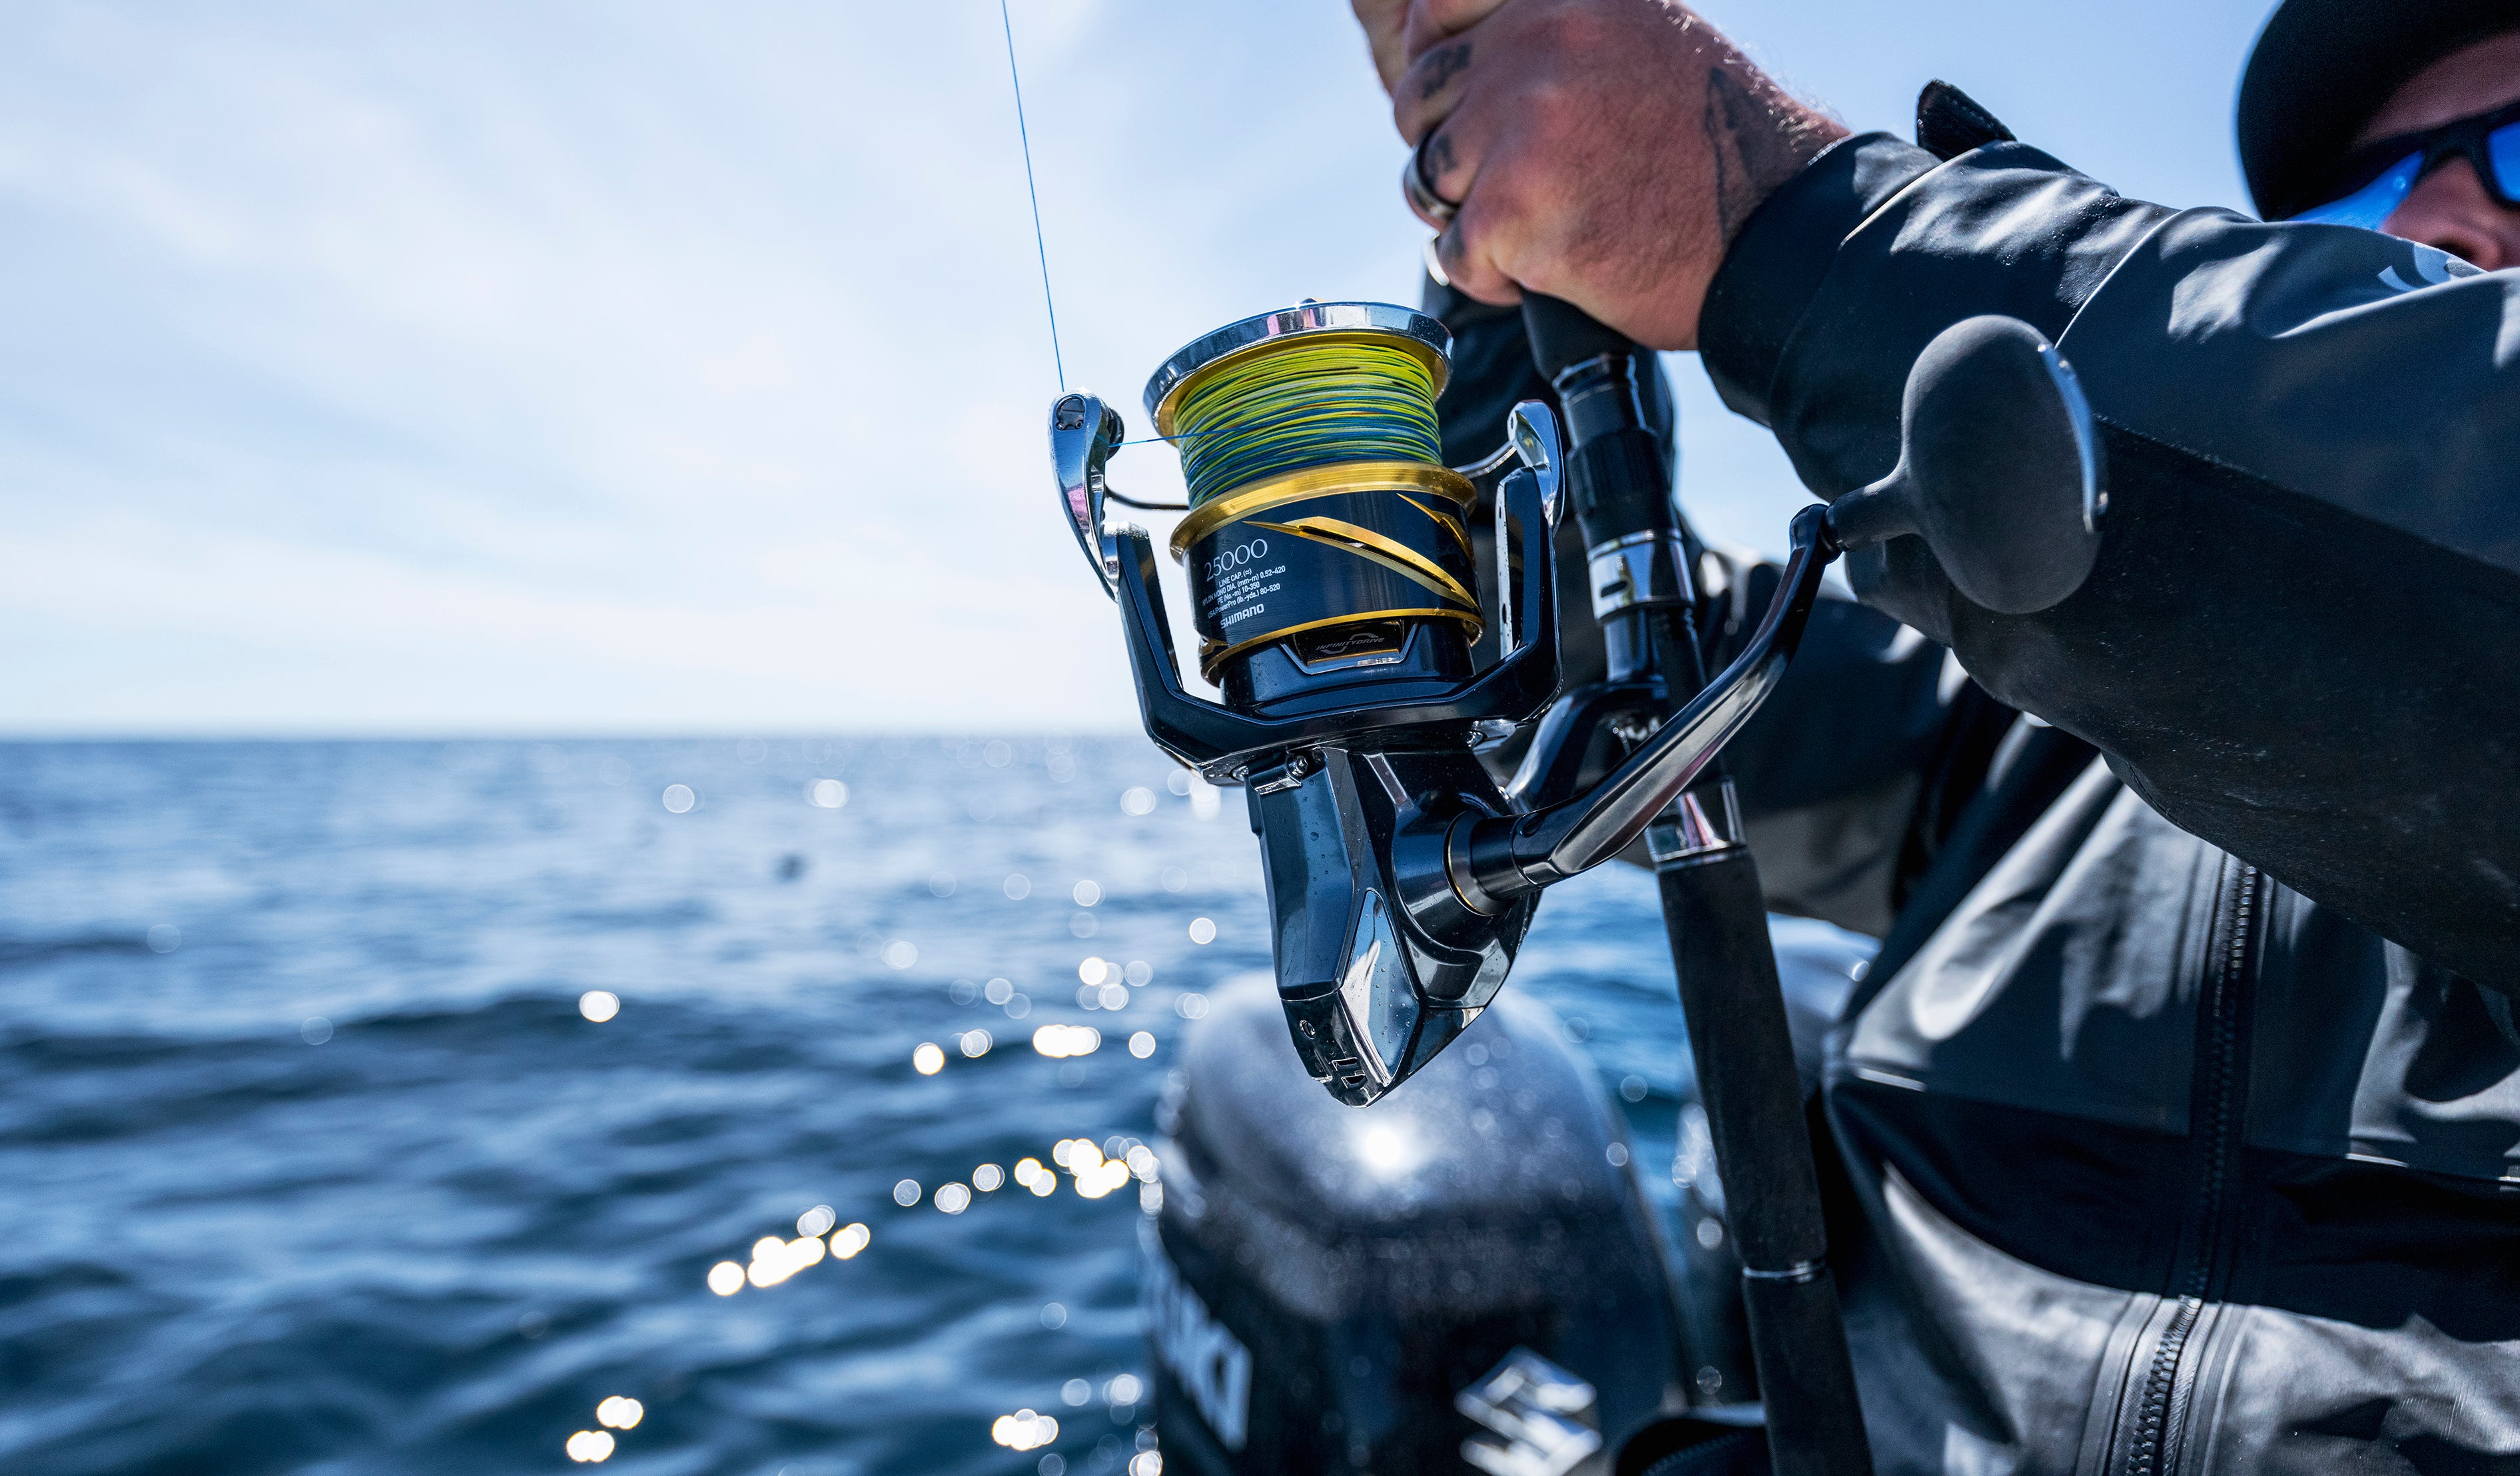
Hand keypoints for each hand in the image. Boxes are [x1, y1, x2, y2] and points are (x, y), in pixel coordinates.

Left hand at [1354, 0, 1844, 348]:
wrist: (1775, 234)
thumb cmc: (1714, 150)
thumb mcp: (1640, 39)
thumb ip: (1558, 29)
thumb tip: (1454, 44)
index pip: (1436, 8)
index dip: (1437, 66)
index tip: (1460, 106)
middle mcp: (1540, 41)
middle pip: (1420, 98)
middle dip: (1450, 149)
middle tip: (1509, 186)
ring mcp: (1522, 123)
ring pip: (1426, 176)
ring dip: (1468, 215)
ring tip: (1540, 230)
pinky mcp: (1513, 208)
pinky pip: (1452, 252)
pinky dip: (1489, 278)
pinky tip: (1548, 273)